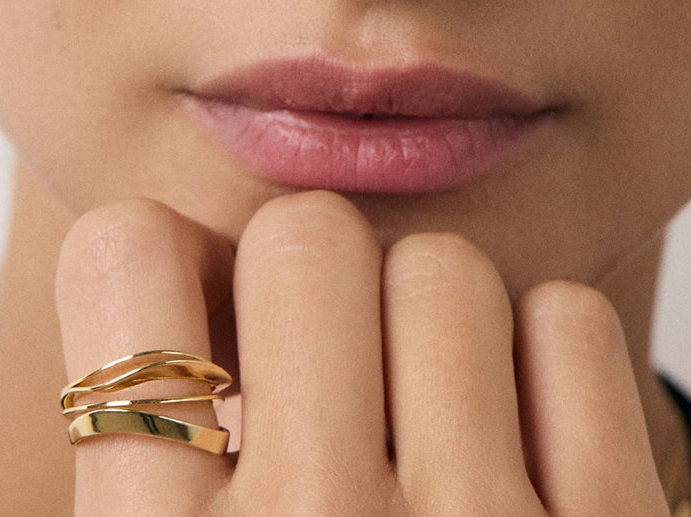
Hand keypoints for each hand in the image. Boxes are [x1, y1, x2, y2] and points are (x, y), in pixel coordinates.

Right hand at [55, 191, 672, 515]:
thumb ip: (135, 461)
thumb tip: (149, 260)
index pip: (126, 254)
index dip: (155, 259)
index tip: (188, 297)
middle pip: (303, 229)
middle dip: (310, 283)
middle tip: (325, 369)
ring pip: (439, 265)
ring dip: (430, 324)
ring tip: (425, 424)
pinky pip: (563, 324)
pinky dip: (541, 366)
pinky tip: (517, 448)